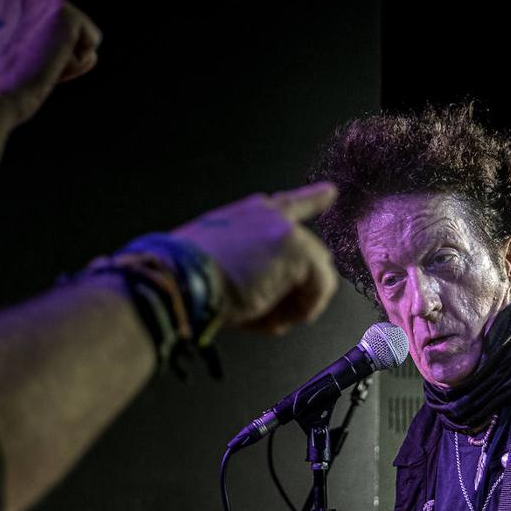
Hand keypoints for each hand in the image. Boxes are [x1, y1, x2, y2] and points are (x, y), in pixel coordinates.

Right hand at [0, 0, 100, 126]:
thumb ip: (23, 32)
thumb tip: (88, 51)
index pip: (36, 13)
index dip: (30, 42)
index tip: (8, 57)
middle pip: (57, 23)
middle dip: (48, 46)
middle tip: (19, 65)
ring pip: (74, 33)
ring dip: (61, 55)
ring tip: (32, 66)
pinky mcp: (65, 14)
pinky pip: (91, 42)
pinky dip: (76, 64)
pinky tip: (49, 68)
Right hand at [172, 182, 339, 334]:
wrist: (180, 280)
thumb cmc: (186, 278)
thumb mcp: (214, 261)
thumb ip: (249, 264)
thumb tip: (269, 295)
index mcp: (248, 214)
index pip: (288, 204)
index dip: (312, 198)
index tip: (330, 192)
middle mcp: (271, 214)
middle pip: (308, 255)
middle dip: (294, 290)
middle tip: (264, 314)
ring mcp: (288, 231)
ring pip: (316, 275)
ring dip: (295, 303)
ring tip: (264, 317)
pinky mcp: (300, 252)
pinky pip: (320, 289)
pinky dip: (304, 309)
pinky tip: (278, 318)